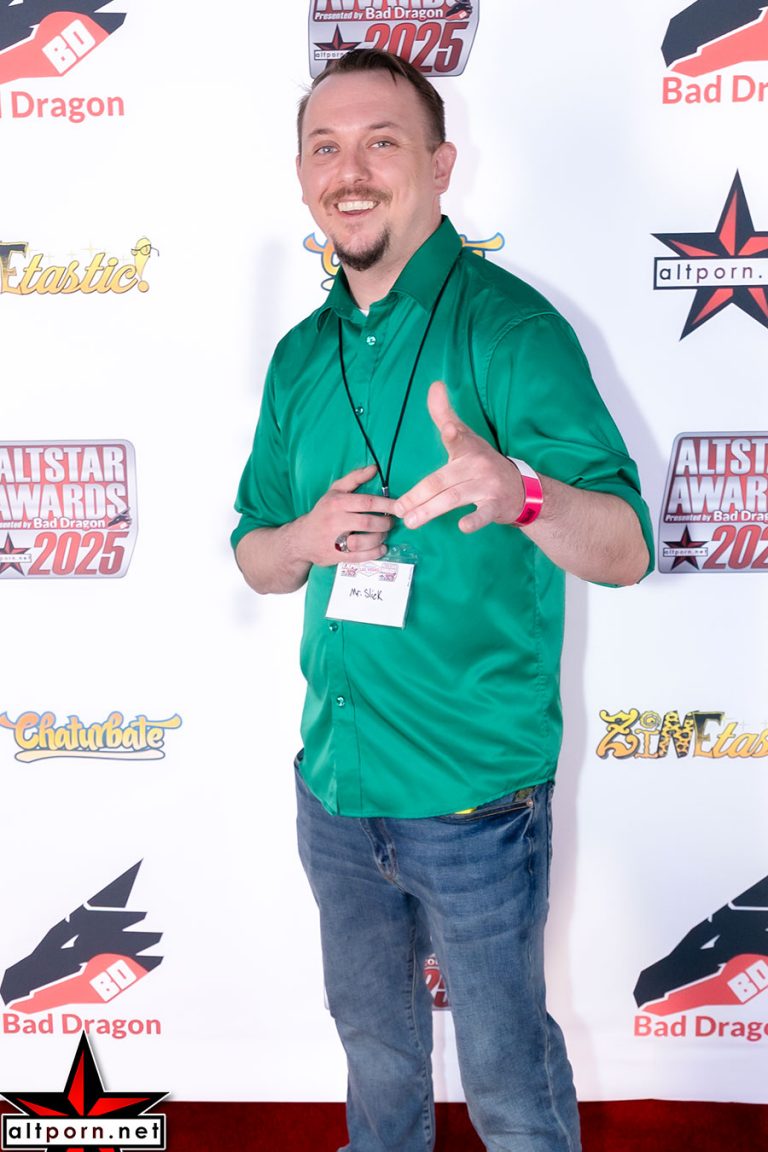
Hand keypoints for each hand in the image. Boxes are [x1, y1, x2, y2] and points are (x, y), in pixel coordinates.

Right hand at [296, 464, 396, 565]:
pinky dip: (374, 553)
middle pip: (367, 523)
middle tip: (390, 523)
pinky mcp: (335, 556)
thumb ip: (354, 478)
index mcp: (336, 502)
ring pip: (364, 541)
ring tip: (384, 535)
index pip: (367, 502)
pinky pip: (359, 557)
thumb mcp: (335, 491)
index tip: (398, 507)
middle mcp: (334, 521)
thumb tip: (374, 469)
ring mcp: (334, 540)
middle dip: (385, 523)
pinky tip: (381, 548)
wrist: (302, 538)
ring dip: (380, 538)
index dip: (386, 505)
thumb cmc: (323, 512)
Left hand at [393, 382, 524, 531]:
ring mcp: (487, 486)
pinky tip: (462, 527)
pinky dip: (474, 521)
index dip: (453, 433)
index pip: (458, 439)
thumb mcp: (467, 437)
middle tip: (399, 509)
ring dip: (430, 511)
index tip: (449, 428)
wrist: (522, 489)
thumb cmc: (484, 462)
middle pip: (442, 481)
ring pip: (453, 498)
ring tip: (410, 521)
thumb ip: (445, 414)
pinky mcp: (496, 506)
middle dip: (418, 496)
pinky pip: (483, 514)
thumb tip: (434, 384)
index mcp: (468, 448)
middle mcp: (477, 465)